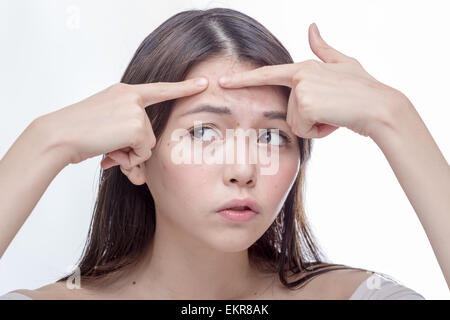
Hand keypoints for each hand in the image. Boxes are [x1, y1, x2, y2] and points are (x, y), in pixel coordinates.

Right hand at [37, 78, 208, 177]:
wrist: (59, 135)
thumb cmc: (77, 133)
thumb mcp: (104, 123)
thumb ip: (126, 131)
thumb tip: (140, 158)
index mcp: (124, 92)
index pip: (159, 89)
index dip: (183, 87)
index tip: (203, 82)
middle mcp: (132, 97)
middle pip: (150, 132)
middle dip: (135, 149)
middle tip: (112, 151)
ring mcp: (135, 109)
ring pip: (148, 144)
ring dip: (130, 154)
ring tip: (107, 148)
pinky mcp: (137, 125)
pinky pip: (144, 152)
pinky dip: (129, 158)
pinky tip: (110, 150)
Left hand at [218, 23, 402, 138]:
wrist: (381, 107)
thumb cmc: (364, 89)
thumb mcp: (344, 64)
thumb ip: (323, 49)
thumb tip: (311, 27)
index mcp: (304, 67)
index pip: (268, 74)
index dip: (244, 80)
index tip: (222, 82)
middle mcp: (300, 75)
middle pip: (290, 111)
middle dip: (311, 119)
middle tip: (335, 110)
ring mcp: (302, 89)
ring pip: (296, 123)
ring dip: (317, 126)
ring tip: (337, 114)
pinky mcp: (306, 104)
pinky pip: (304, 130)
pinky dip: (320, 132)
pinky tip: (336, 121)